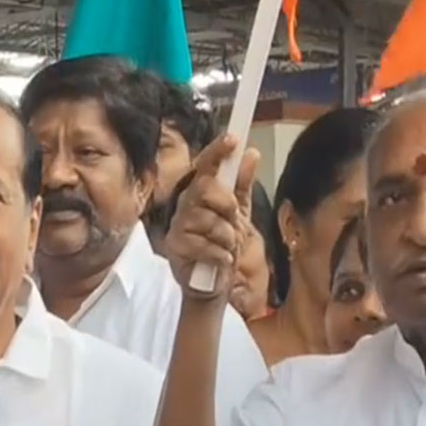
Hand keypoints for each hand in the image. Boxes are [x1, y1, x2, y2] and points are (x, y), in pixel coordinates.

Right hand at [164, 135, 259, 301]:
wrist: (212, 285)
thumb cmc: (222, 248)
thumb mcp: (239, 215)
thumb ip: (242, 185)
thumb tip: (251, 153)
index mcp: (198, 195)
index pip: (204, 167)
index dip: (216, 152)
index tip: (232, 139)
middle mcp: (184, 207)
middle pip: (205, 189)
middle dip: (227, 204)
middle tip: (232, 220)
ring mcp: (177, 227)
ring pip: (209, 220)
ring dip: (227, 237)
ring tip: (225, 248)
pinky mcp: (175, 248)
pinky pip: (207, 244)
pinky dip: (221, 255)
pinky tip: (220, 260)